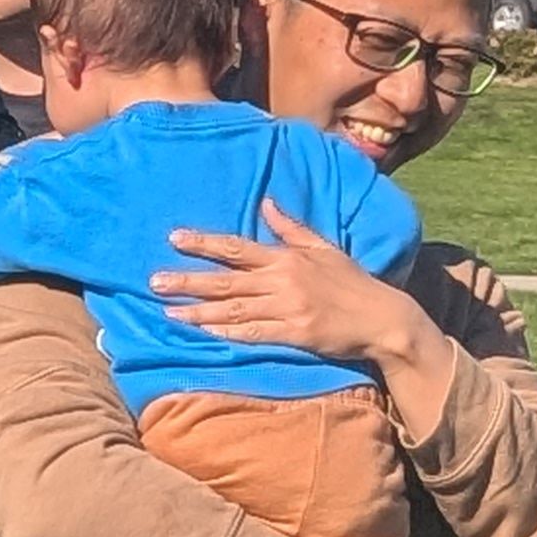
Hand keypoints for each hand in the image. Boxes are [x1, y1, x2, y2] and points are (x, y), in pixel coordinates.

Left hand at [153, 208, 431, 375]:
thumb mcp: (324, 247)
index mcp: (286, 258)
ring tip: (168, 312)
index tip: (174, 239)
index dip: (204, 243)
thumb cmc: (351, 282)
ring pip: (233, 309)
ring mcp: (288, 308)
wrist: (382, 317)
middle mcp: (283, 280)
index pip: (236, 247)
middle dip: (188, 280)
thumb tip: (266, 202)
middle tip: (154, 281)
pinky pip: (254, 334)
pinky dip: (227, 333)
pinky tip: (203, 333)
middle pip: (226, 279)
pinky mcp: (295, 334)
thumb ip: (291, 227)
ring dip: (198, 311)